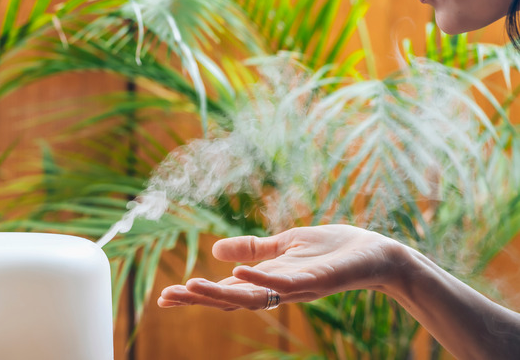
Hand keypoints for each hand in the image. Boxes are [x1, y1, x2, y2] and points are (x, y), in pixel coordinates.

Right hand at [157, 225, 403, 310]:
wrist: (377, 253)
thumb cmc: (334, 248)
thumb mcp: (285, 244)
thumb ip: (253, 248)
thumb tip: (215, 249)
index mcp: (267, 282)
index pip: (225, 291)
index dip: (196, 294)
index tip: (165, 296)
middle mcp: (277, 291)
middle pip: (231, 299)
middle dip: (198, 300)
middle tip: (166, 299)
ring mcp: (295, 288)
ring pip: (251, 297)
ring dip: (219, 293)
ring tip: (191, 287)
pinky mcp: (315, 280)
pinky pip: (283, 284)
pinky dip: (259, 280)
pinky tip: (237, 272)